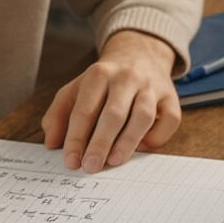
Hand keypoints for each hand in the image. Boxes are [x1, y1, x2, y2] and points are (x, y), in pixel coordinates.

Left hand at [41, 30, 180, 172]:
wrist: (139, 55)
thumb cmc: (104, 82)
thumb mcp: (76, 89)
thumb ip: (59, 114)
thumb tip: (52, 143)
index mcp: (99, 74)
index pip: (85, 109)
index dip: (76, 138)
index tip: (70, 161)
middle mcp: (127, 78)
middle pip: (114, 114)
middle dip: (100, 143)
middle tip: (90, 167)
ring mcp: (152, 87)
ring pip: (143, 116)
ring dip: (128, 142)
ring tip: (114, 161)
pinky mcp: (172, 98)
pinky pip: (170, 120)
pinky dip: (158, 136)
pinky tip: (142, 147)